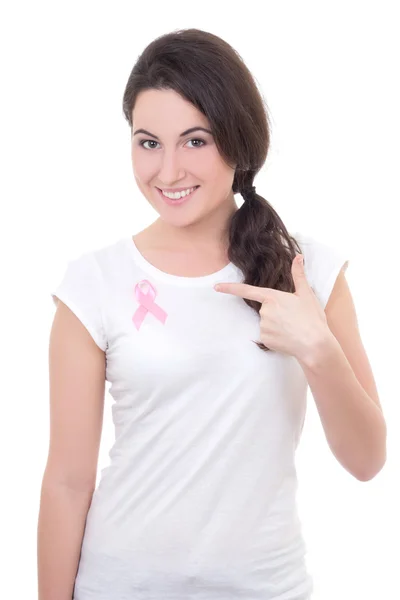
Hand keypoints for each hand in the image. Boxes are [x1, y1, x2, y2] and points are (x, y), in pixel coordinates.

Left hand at [214, 254, 329, 359]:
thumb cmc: (312, 318)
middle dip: (276, 313)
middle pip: (265, 309)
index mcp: (272, 297)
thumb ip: (299, 275)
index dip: (229, 288)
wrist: (315, 345)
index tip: (216, 287)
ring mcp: (263, 326)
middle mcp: (264, 311)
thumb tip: (298, 257)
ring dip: (277, 325)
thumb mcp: (306, 294)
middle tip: (293, 318)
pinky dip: (276, 337)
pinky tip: (288, 338)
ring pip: (266, 323)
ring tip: (293, 328)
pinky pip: (267, 336)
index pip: (246, 290)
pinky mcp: (265, 340)